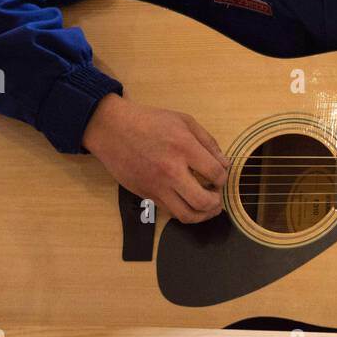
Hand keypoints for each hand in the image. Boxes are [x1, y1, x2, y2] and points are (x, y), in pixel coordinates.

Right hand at [82, 93, 228, 223]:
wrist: (112, 129)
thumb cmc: (150, 121)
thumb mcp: (184, 121)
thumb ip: (208, 142)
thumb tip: (224, 163)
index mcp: (184, 147)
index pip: (216, 173)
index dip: (224, 178)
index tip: (221, 175)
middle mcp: (171, 170)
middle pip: (203, 201)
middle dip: (216, 202)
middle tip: (217, 195)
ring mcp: (156, 186)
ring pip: (186, 215)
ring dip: (203, 215)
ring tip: (208, 207)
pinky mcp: (145, 194)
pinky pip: (169, 211)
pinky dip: (183, 211)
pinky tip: (188, 201)